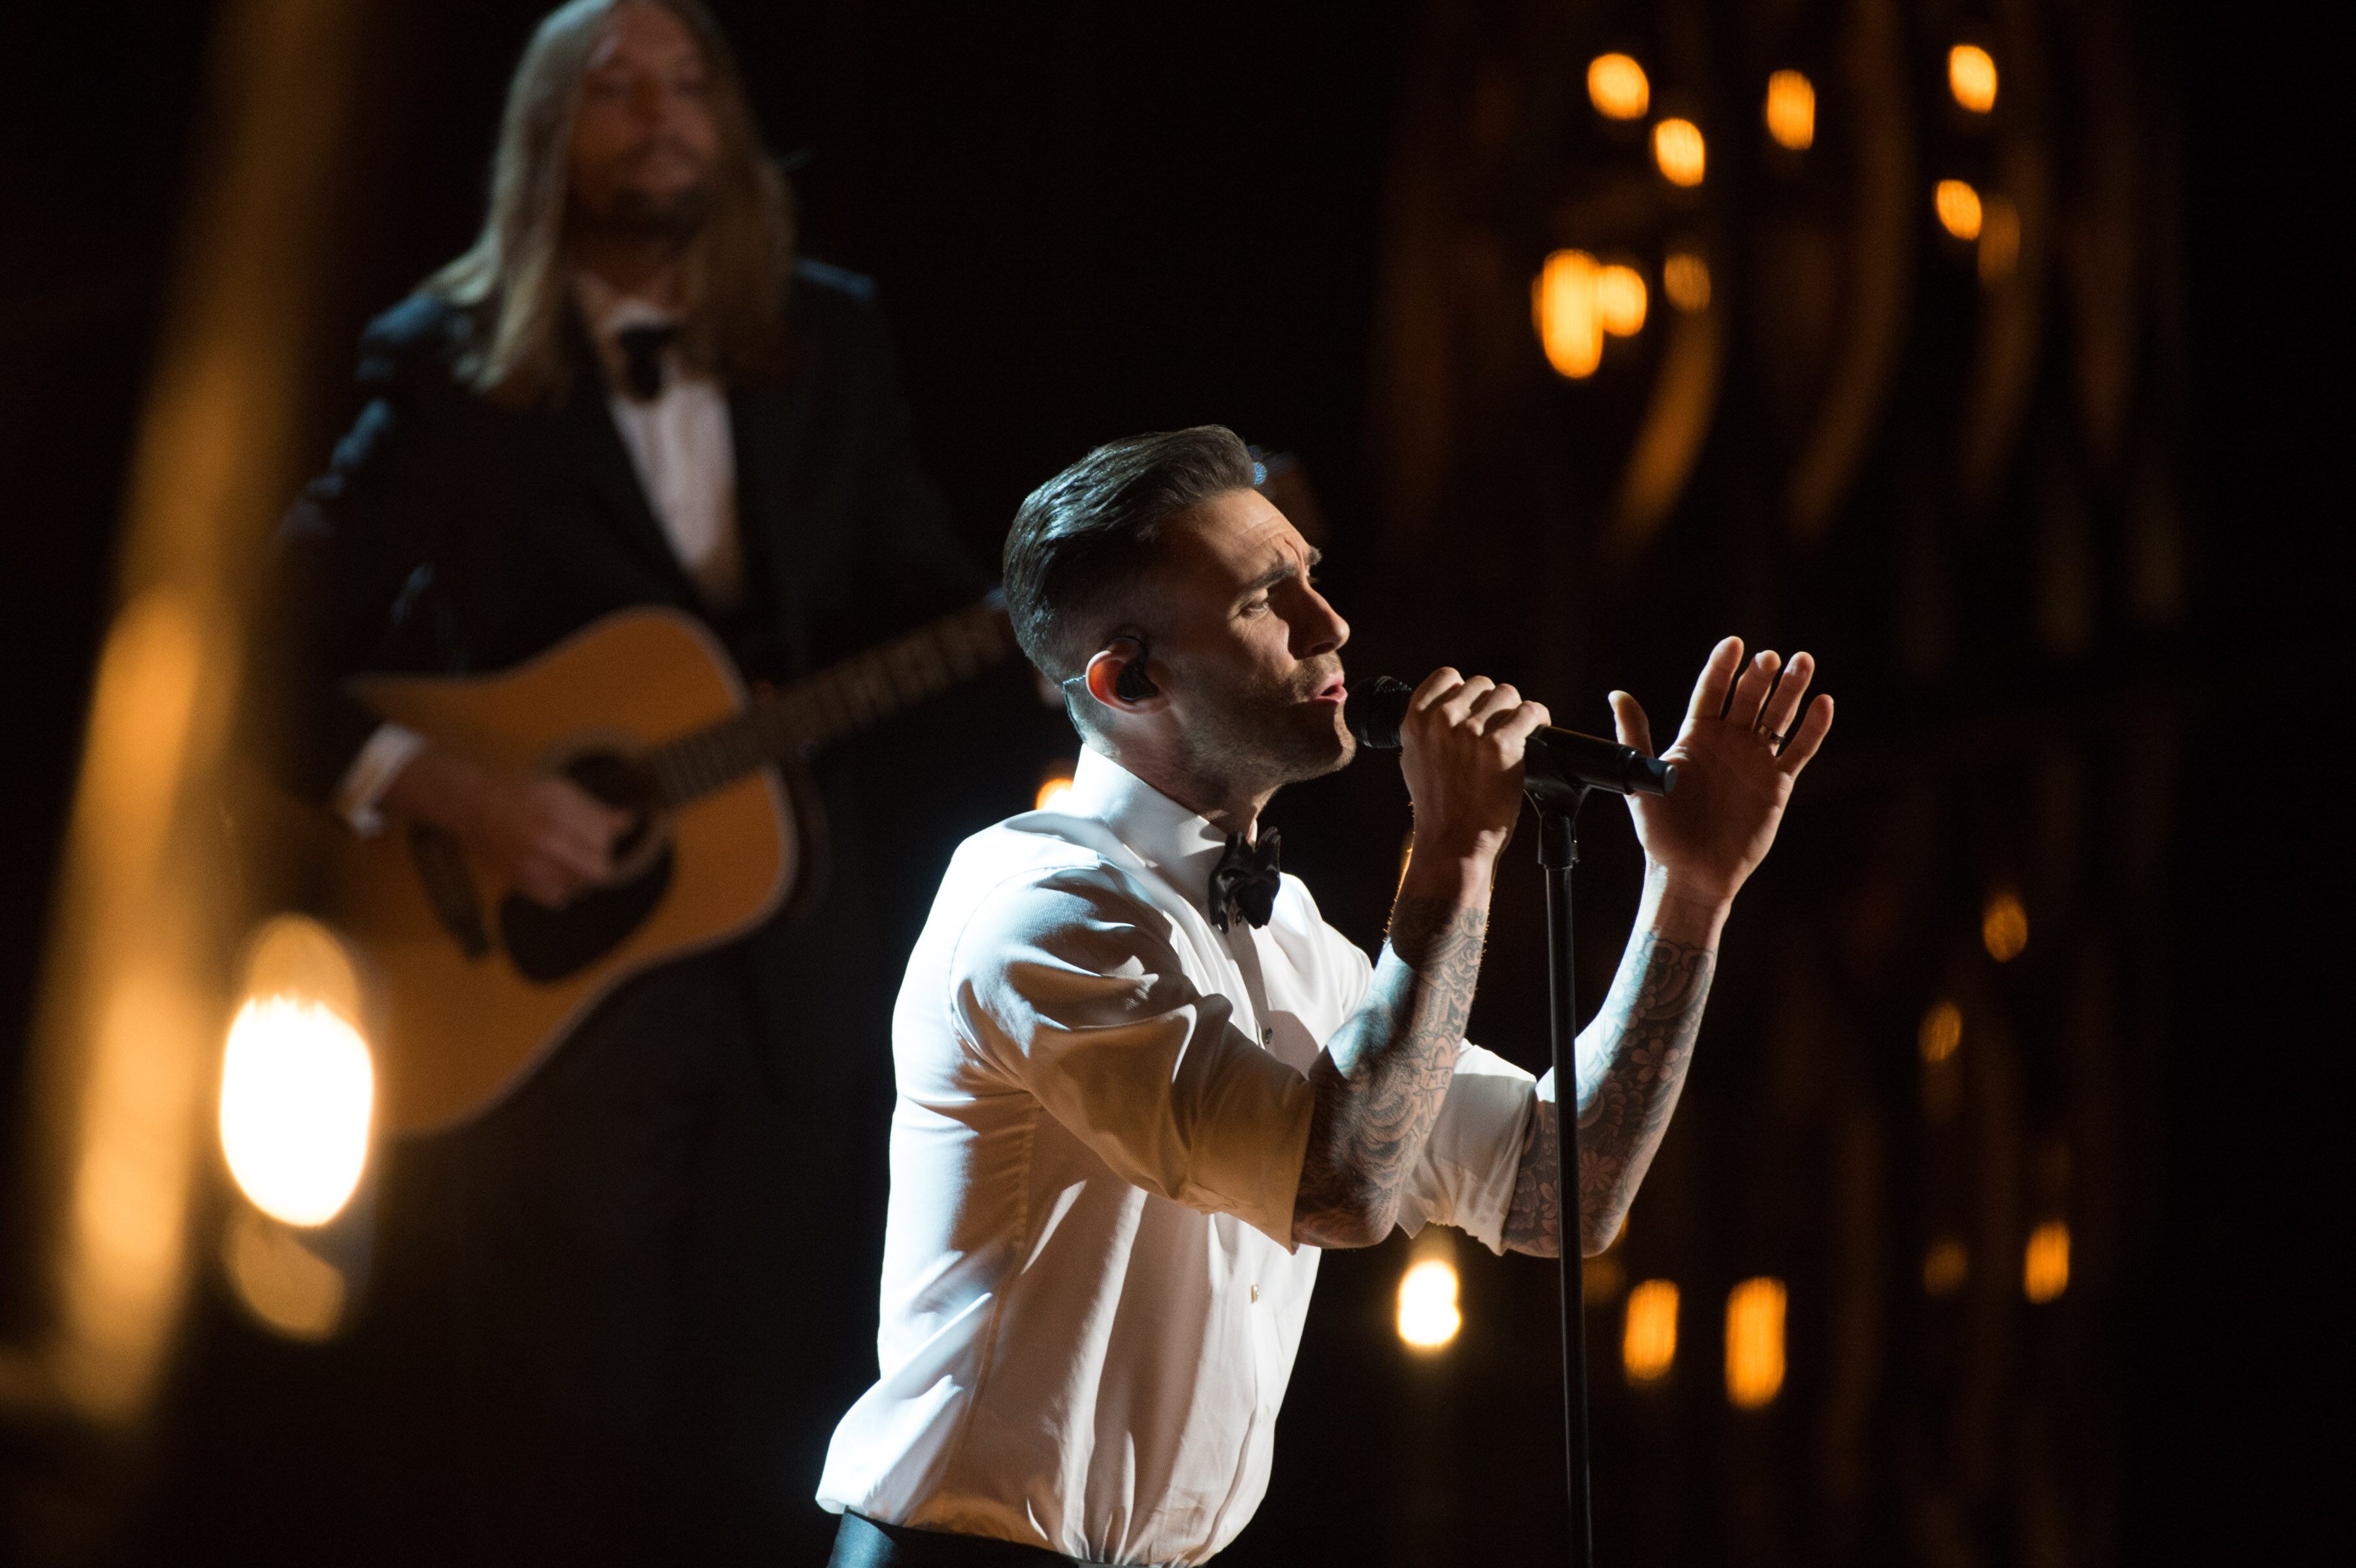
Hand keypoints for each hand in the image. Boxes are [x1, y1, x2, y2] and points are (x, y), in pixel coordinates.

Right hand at [382, 747, 631, 907]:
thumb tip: (628, 822)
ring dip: (582, 875)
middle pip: (598, 869)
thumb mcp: (560, 790)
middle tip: (588, 848)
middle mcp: (545, 842)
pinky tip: (555, 870)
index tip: (598, 831)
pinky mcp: (519, 881)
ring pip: (580, 887)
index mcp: (558, 814)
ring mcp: (531, 865)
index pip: (604, 839)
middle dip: (599, 859)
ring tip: (569, 857)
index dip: (607, 836)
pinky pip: (557, 899)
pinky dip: (562, 888)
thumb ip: (595, 809)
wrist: (474, 806)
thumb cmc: (519, 792)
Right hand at [1398, 668, 1551, 867]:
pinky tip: (1534, 736)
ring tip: (1514, 737)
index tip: (1474, 711)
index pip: (1447, 677)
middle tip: (1495, 733)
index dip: (1465, 693)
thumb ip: (1427, 729)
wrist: (1453, 842)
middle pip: (1482, 685)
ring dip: (1514, 713)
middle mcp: (1441, 721)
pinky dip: (1537, 721)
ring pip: (1507, 695)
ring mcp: (1470, 732)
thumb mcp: (1414, 759)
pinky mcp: (1501, 747)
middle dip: (1492, 706)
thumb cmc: (1437, 806)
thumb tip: (1446, 707)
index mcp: (1415, 720)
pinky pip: (1529, 712)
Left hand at [1611, 638, 1832, 907]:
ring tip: (1802, 662)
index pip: (1711, 691)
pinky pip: (1799, 750)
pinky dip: (1812, 727)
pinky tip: (1823, 702)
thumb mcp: (1640, 779)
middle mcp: (1727, 742)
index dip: (1722, 666)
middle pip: (1748, 698)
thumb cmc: (1661, 830)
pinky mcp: (1777, 783)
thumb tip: (1618, 694)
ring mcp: (1754, 760)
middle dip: (1760, 675)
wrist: (1690, 872)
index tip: (1733, 644)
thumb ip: (1634, 736)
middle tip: (1770, 657)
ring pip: (1777, 717)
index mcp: (1695, 736)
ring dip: (1790, 689)